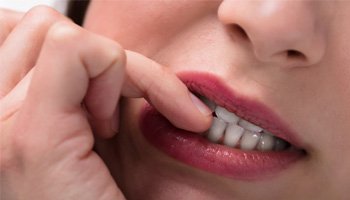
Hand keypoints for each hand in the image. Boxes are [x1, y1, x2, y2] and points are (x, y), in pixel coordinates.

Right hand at [0, 6, 211, 199]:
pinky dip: (118, 77)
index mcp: (2, 109)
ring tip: (102, 124)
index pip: (30, 32)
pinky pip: (76, 51)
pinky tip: (107, 129)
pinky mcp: (29, 137)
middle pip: (48, 28)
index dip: (80, 58)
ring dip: (109, 72)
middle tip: (105, 117)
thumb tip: (91, 47)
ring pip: (64, 32)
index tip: (100, 111)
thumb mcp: (82, 127)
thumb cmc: (100, 197)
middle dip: (99, 63)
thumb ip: (74, 85)